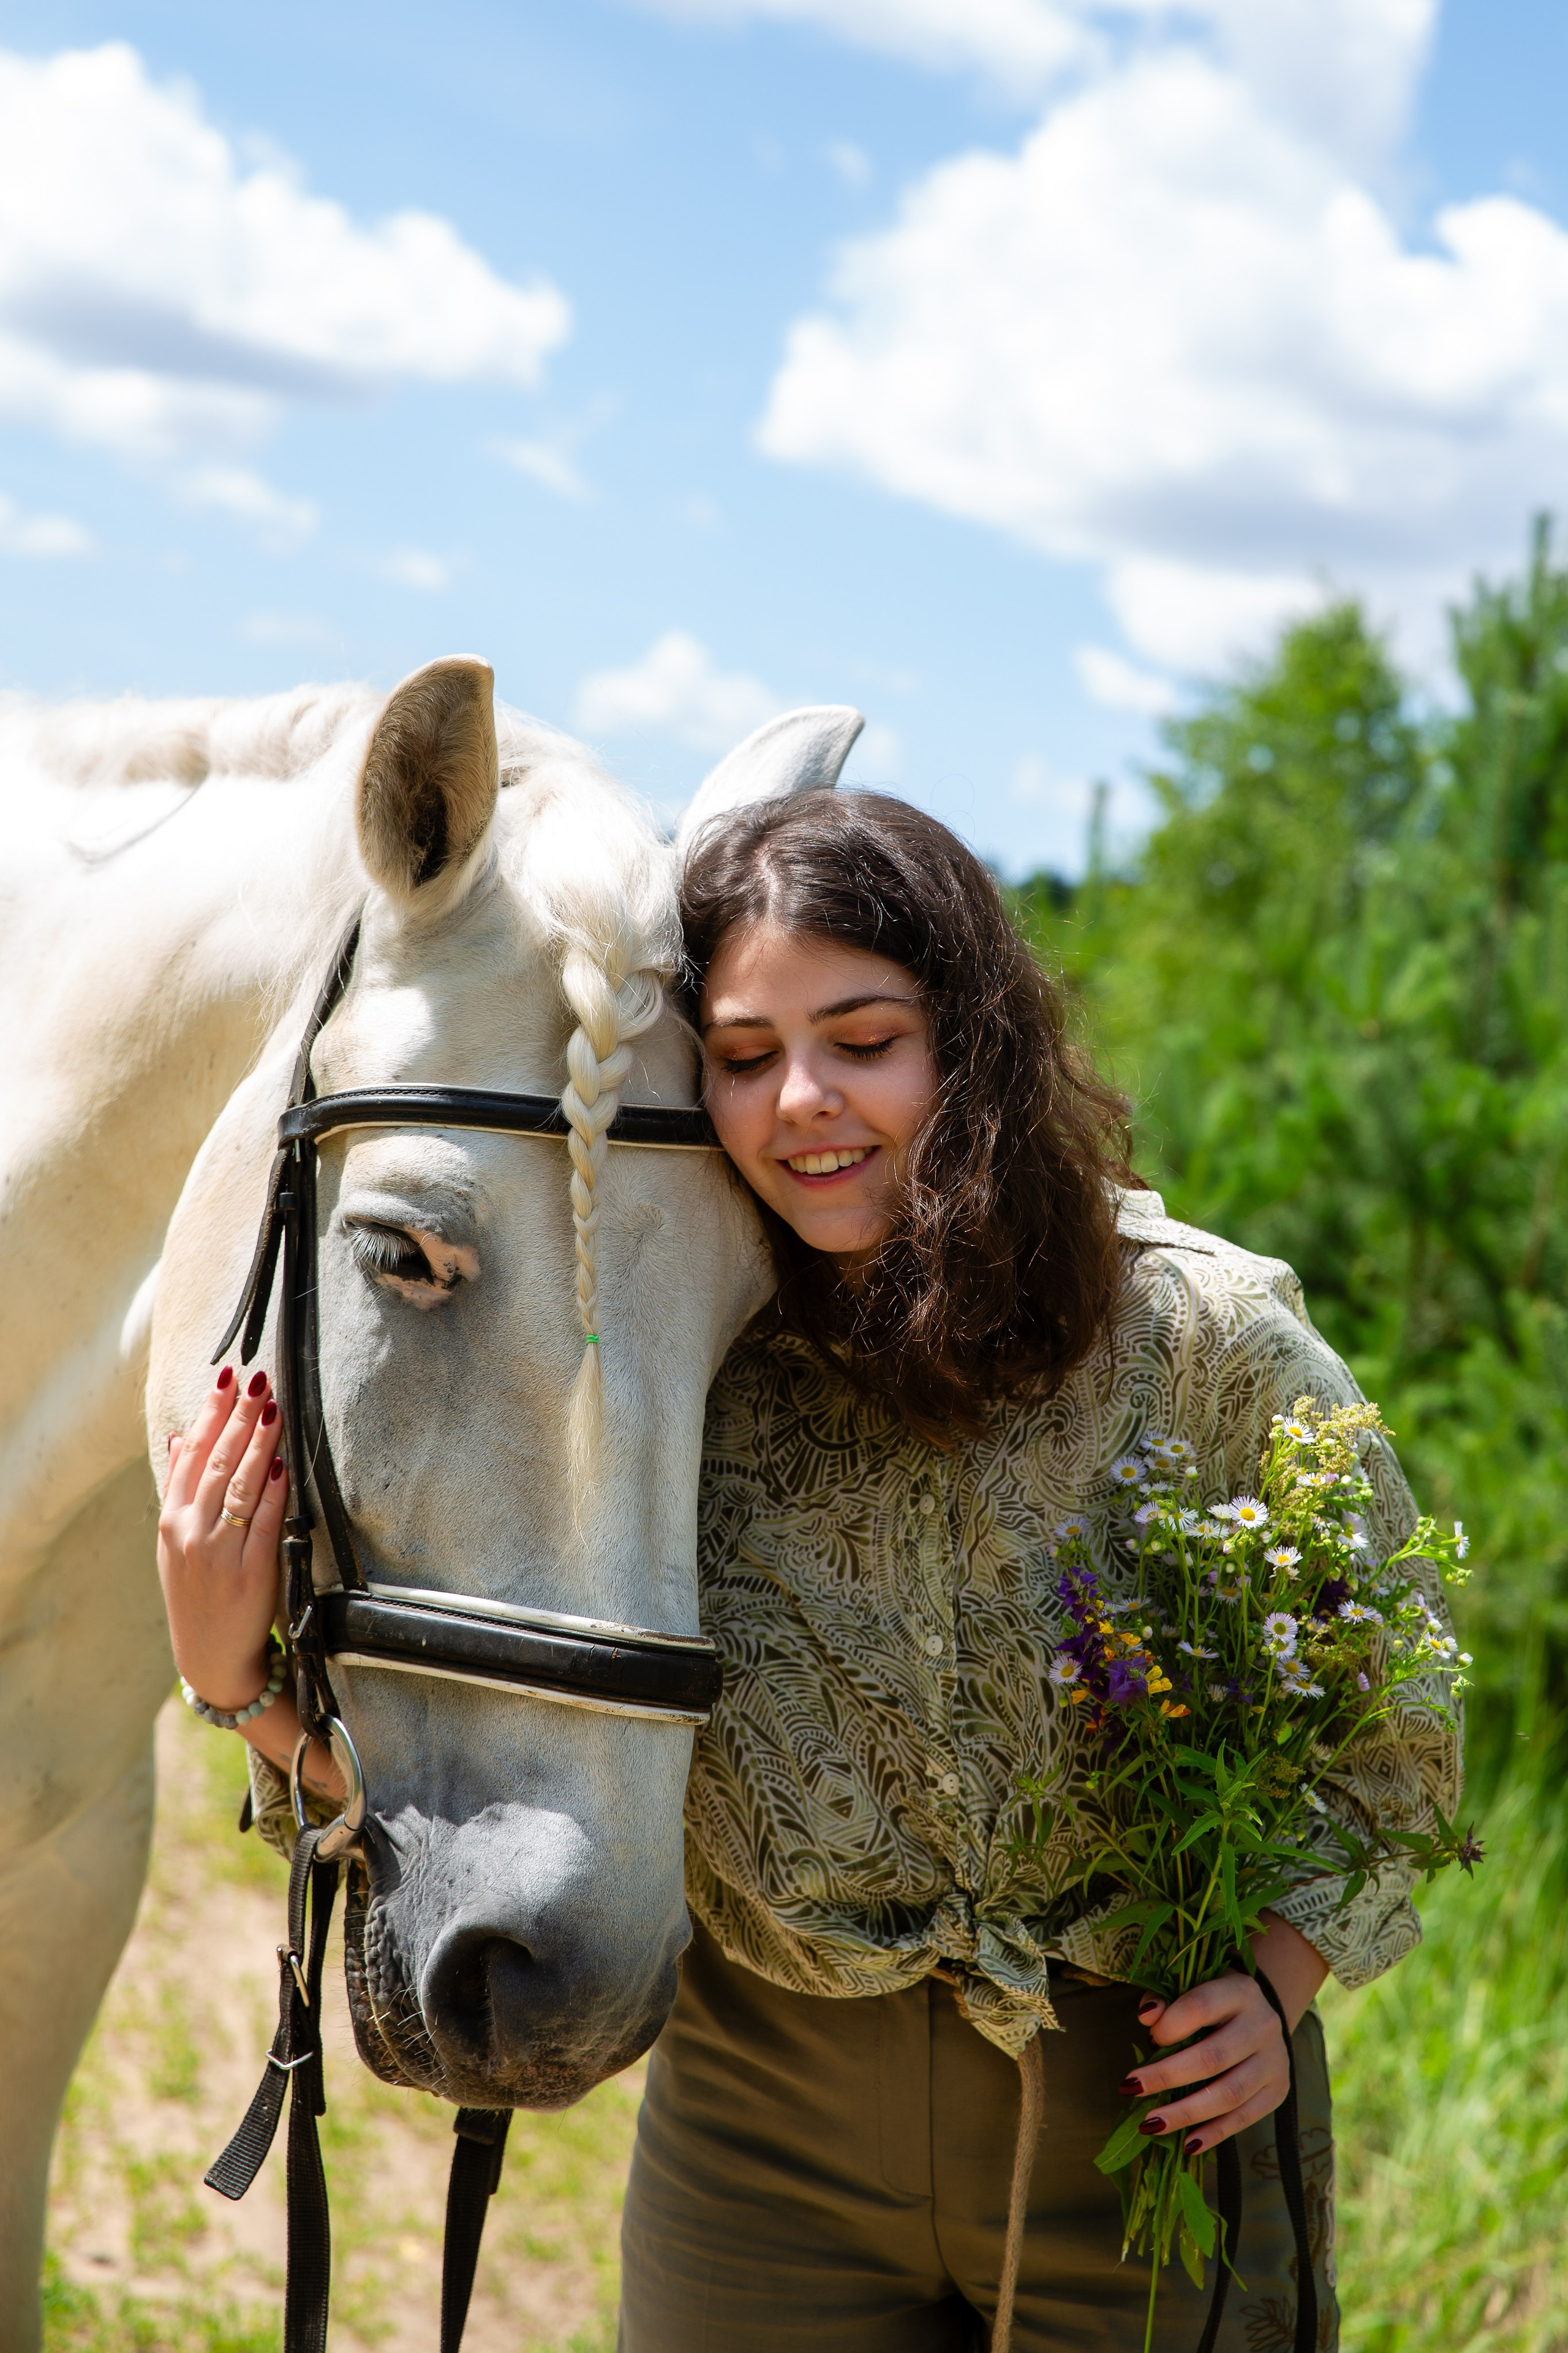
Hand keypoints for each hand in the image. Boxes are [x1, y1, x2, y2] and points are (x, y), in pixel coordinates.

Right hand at [159, 1365, 287, 1707]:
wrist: (209, 1656)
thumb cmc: (197, 1592)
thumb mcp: (174, 1541)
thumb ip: (179, 1489)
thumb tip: (178, 1438)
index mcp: (171, 1521)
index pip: (192, 1454)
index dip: (211, 1413)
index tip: (228, 1377)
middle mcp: (190, 1533)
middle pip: (217, 1463)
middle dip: (240, 1417)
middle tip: (259, 1378)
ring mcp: (219, 1553)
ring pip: (240, 1486)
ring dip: (258, 1442)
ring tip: (274, 1406)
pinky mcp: (250, 1572)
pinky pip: (264, 1522)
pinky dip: (272, 1491)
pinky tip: (281, 1462)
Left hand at [1118, 1914, 1328, 2155]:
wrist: (1260, 2015)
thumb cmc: (1213, 2002)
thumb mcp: (1192, 1988)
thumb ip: (1166, 1999)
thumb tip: (1146, 2017)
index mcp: (1240, 1991)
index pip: (1201, 2007)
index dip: (1170, 2025)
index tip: (1148, 2039)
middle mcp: (1263, 2024)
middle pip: (1213, 2057)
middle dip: (1167, 2076)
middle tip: (1130, 2088)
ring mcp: (1274, 2060)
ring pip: (1229, 2094)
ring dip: (1186, 2113)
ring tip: (1150, 2123)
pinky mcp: (1277, 2090)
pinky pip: (1245, 2117)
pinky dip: (1214, 2133)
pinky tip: (1187, 2144)